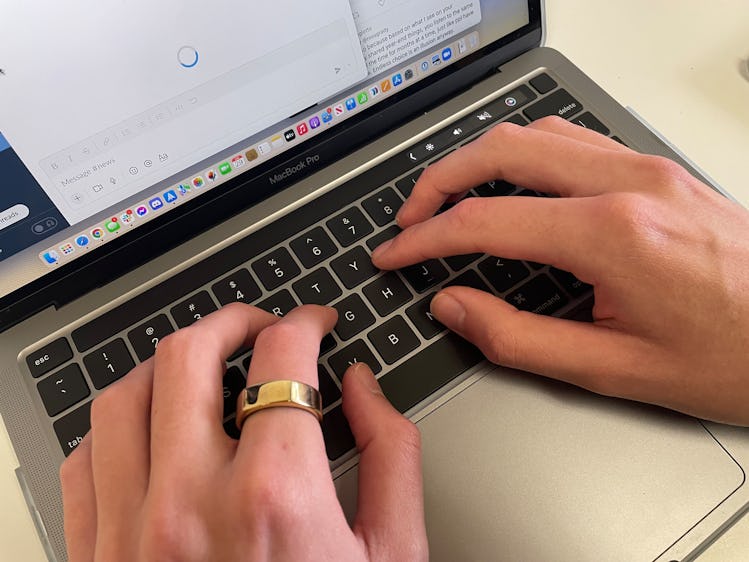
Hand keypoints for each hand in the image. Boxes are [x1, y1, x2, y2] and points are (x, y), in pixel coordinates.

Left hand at [60, 303, 426, 560]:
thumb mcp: (394, 557)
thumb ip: (391, 455)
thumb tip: (363, 388)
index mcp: (274, 498)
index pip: (282, 358)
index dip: (305, 322)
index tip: (315, 323)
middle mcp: (189, 506)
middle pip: (189, 355)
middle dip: (233, 321)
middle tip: (260, 327)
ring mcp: (128, 535)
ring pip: (122, 399)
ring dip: (168, 364)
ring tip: (204, 366)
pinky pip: (84, 461)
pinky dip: (118, 427)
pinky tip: (152, 433)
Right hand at [372, 116, 748, 425]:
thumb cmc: (734, 357)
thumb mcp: (615, 369)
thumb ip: (519, 338)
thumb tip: (455, 306)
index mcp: (613, 235)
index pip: (484, 221)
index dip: (424, 238)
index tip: (396, 254)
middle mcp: (628, 184)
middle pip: (501, 152)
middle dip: (438, 181)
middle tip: (409, 218)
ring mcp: (646, 168)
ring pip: (536, 132)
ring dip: (480, 159)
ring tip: (450, 197)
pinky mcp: (657, 170)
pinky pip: (573, 139)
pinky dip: (524, 154)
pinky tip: (513, 183)